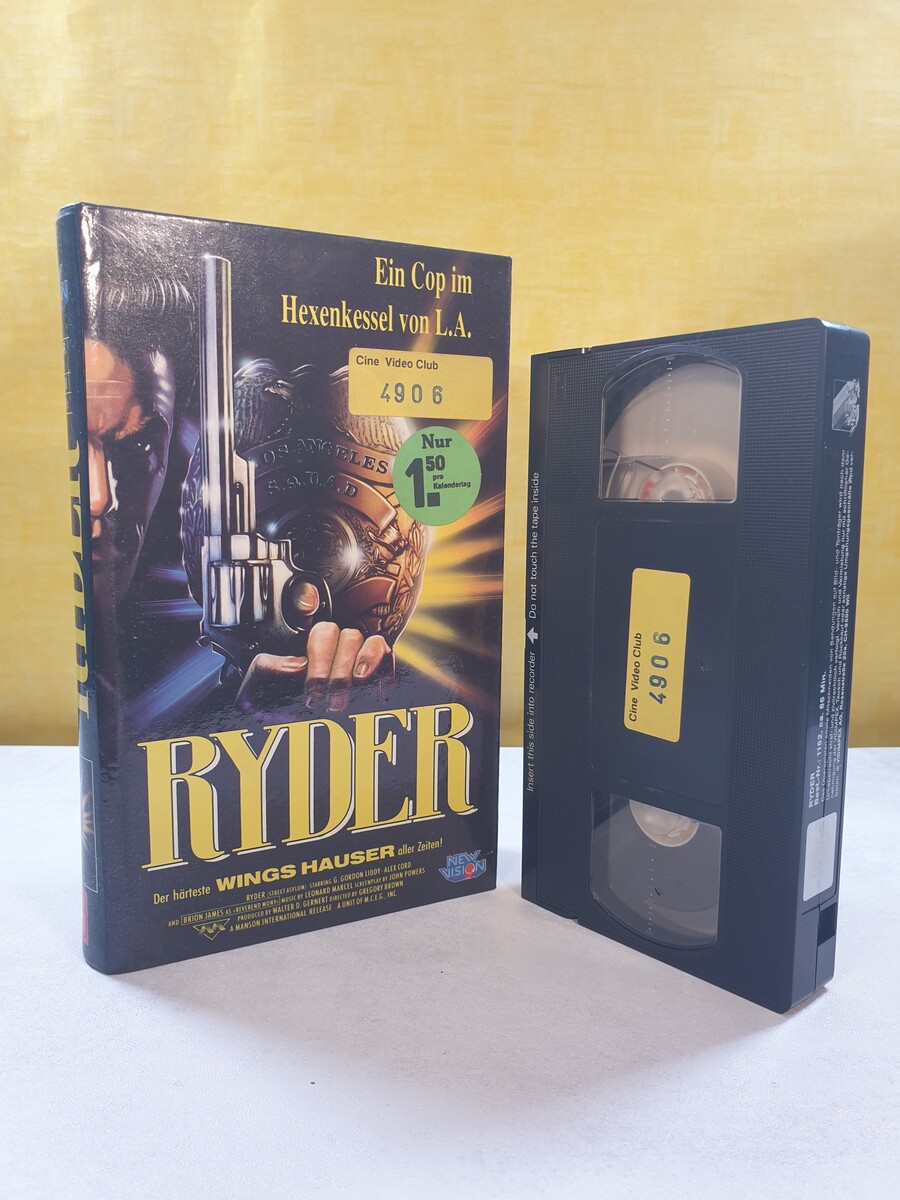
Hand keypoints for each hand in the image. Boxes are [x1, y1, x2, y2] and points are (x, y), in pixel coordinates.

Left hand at [236, 622, 392, 715]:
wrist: (288, 738)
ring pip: (374, 643)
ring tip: (358, 685)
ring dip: (367, 661)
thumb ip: (267, 669)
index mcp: (310, 647)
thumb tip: (298, 664)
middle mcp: (339, 649)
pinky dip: (386, 675)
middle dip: (340, 672)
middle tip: (332, 706)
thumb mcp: (255, 688)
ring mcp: (362, 661)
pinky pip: (390, 664)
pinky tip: (376, 696)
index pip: (324, 633)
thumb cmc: (271, 707)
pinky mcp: (381, 678)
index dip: (321, 658)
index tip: (312, 693)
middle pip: (350, 637)